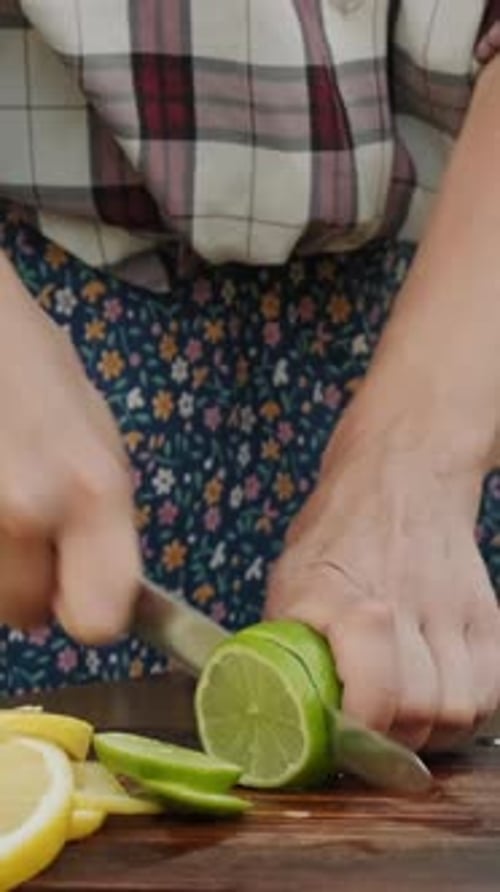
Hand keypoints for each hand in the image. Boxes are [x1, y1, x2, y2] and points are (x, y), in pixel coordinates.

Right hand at [0, 251, 139, 641]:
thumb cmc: (35, 371)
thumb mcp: (97, 440)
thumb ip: (100, 524)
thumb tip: (97, 600)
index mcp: (94, 490)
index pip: (99, 618)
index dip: (87, 610)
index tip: (75, 592)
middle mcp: (28, 508)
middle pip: (22, 610)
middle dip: (25, 577)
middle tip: (22, 519)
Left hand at [266, 401, 499, 752]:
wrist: (399, 476)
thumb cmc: (335, 531)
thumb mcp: (287, 576)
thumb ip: (284, 640)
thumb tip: (275, 703)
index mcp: (336, 596)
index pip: (373, 691)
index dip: (362, 732)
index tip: (342, 741)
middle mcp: (398, 604)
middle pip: (419, 711)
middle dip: (391, 742)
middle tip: (370, 737)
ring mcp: (449, 609)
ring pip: (459, 709)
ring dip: (430, 732)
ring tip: (403, 721)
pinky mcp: (485, 615)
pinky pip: (492, 691)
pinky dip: (468, 712)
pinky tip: (438, 701)